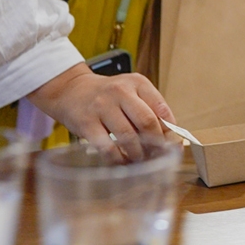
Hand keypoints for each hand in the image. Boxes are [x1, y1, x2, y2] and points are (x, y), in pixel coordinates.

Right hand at [27, 64, 173, 160]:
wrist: (71, 90)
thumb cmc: (107, 95)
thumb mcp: (131, 91)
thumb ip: (150, 108)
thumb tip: (170, 136)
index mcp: (138, 83)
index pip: (161, 108)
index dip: (170, 130)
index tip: (173, 145)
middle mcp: (121, 92)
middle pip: (147, 122)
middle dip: (156, 144)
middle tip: (158, 155)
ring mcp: (102, 107)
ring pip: (128, 137)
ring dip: (138, 153)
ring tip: (140, 159)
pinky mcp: (87, 124)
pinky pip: (107, 147)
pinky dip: (118, 159)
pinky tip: (122, 161)